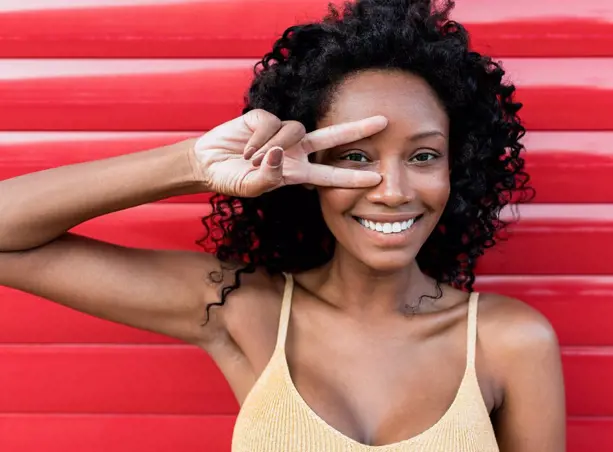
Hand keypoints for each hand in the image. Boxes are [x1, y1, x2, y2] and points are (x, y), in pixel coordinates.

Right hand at [190, 109, 386, 196]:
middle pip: (333, 138)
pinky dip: (258, 139)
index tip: (377, 178)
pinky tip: (245, 149)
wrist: (207, 163)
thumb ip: (267, 177)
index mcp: (298, 172)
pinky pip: (271, 124)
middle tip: (384, 122)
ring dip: (273, 148)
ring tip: (251, 160)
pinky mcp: (264, 118)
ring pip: (294, 131)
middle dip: (357, 129)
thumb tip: (279, 155)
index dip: (353, 177)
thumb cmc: (232, 179)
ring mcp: (281, 133)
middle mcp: (295, 150)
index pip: (331, 175)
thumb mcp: (250, 186)